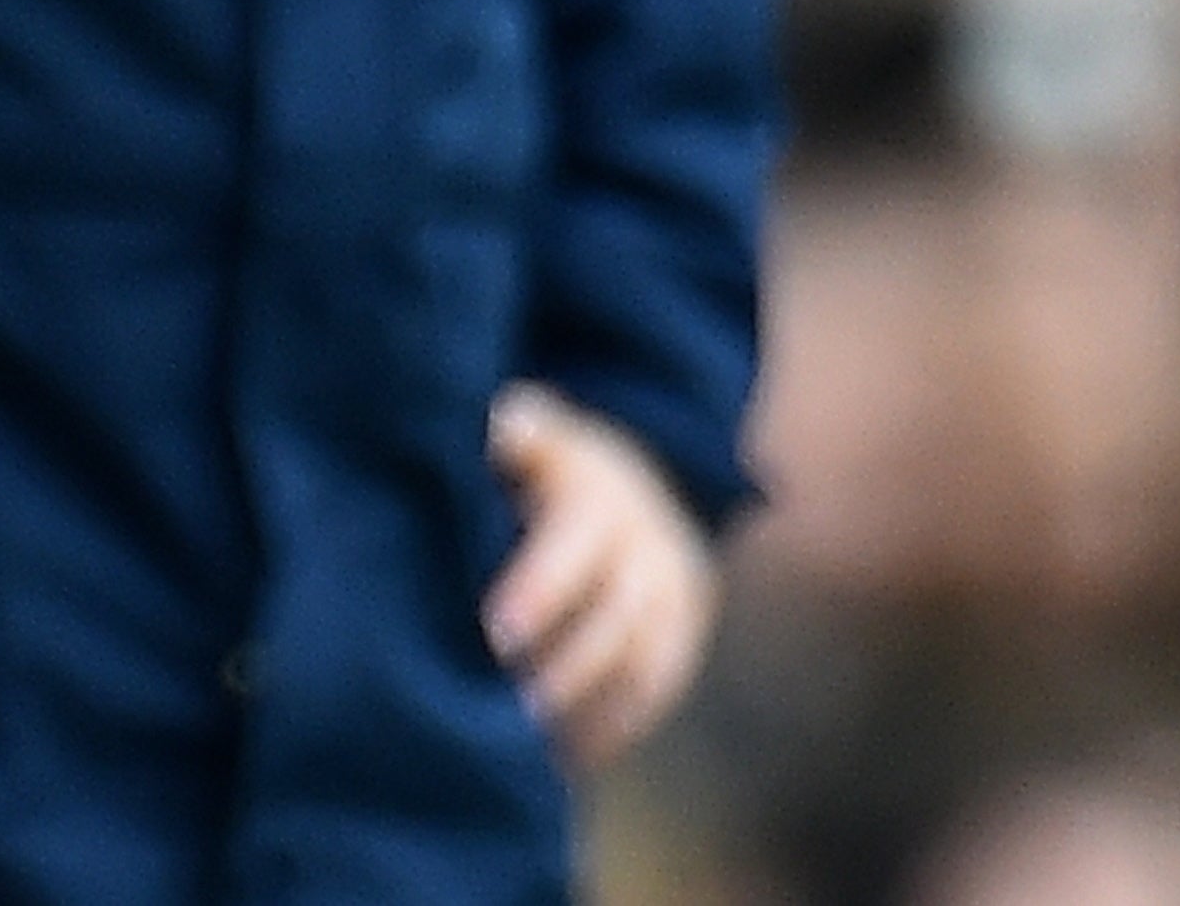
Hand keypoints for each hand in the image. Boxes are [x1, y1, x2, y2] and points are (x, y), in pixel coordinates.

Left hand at [482, 382, 719, 765]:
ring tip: (531, 747)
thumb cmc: (548, 460)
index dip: (540, 588)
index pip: (575, 547)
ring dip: (589, 710)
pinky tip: (565, 757)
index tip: (496, 631)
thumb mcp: (532, 432)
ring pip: (643, 666)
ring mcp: (675, 598)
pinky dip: (614, 727)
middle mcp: (650, 550)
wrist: (639, 478)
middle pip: (614, 620)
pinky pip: (657, 690)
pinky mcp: (683, 636)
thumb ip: (514, 432)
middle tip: (507, 706)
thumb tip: (503, 423)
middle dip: (562, 668)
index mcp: (601, 498)